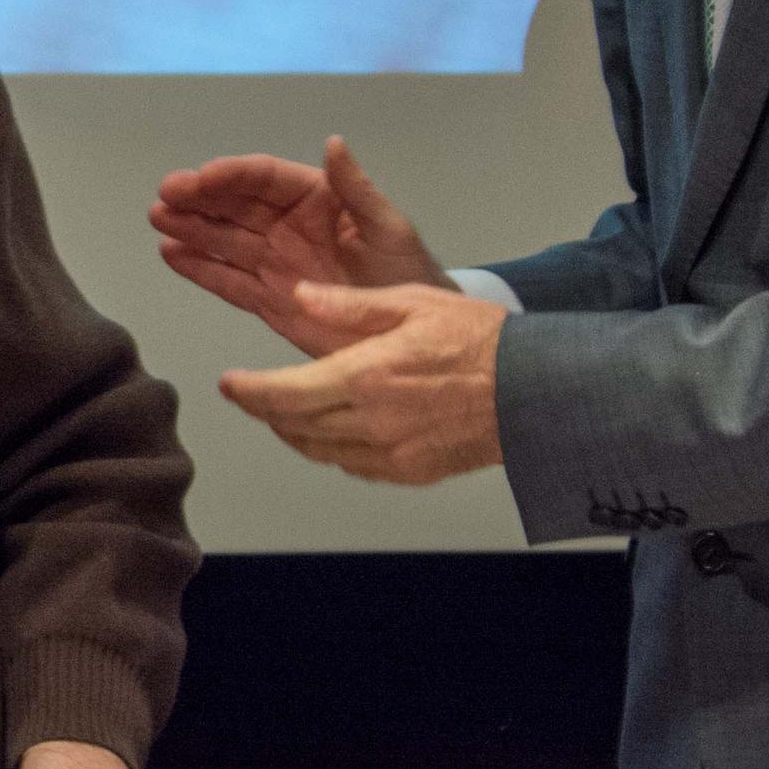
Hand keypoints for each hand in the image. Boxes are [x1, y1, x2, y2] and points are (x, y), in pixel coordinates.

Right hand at [152, 136, 447, 355]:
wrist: (410, 339)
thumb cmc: (409, 276)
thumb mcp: (389, 228)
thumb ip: (357, 189)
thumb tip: (333, 142)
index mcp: (317, 200)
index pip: (266, 180)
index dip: (233, 176)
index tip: (203, 177)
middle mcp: (287, 226)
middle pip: (235, 206)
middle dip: (200, 199)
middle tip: (166, 196)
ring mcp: (274, 263)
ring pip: (224, 240)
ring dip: (191, 228)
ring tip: (159, 220)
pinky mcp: (267, 299)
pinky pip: (227, 280)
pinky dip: (199, 268)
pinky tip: (171, 254)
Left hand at [217, 281, 507, 485]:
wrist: (539, 391)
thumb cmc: (481, 340)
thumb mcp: (412, 302)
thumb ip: (347, 306)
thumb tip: (298, 296)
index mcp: (365, 376)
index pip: (284, 393)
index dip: (249, 392)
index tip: (229, 384)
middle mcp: (371, 421)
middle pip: (294, 426)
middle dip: (266, 409)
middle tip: (251, 393)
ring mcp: (391, 453)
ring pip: (319, 450)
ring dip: (294, 431)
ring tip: (284, 410)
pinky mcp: (412, 472)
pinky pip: (354, 465)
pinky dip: (332, 449)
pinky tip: (333, 430)